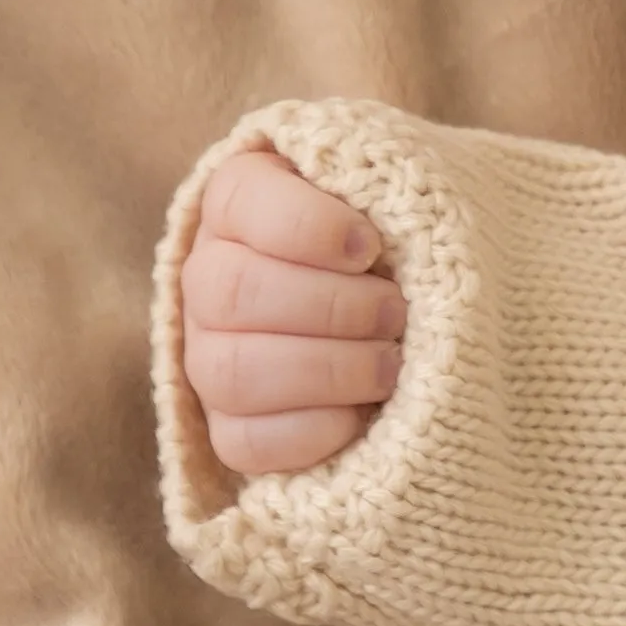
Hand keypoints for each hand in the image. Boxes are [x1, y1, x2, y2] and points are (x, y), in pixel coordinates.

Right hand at [181, 146, 402, 476]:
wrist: (416, 312)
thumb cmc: (409, 239)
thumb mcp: (404, 195)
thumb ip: (388, 182)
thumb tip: (383, 207)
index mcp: (244, 200)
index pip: (242, 200)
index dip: (307, 227)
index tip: (369, 247)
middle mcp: (209, 274)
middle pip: (231, 292)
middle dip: (332, 306)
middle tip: (397, 312)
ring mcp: (209, 355)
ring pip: (231, 371)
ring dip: (330, 370)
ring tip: (393, 363)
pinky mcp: (230, 426)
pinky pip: (244, 442)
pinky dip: (314, 432)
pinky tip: (364, 413)